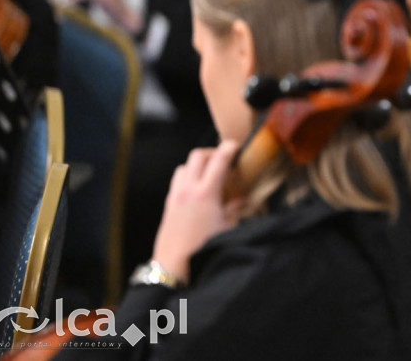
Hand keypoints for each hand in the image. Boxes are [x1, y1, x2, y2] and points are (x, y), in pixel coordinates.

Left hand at [151, 140, 242, 282]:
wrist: (174, 265)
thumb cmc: (204, 248)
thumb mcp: (227, 228)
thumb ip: (235, 209)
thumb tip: (241, 200)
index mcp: (206, 193)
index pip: (219, 159)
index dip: (229, 148)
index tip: (237, 146)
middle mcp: (188, 190)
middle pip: (198, 156)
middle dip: (212, 153)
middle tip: (224, 160)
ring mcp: (176, 196)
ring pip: (184, 166)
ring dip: (198, 165)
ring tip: (210, 175)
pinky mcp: (169, 205)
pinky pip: (177, 181)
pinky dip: (188, 178)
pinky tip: (198, 191)